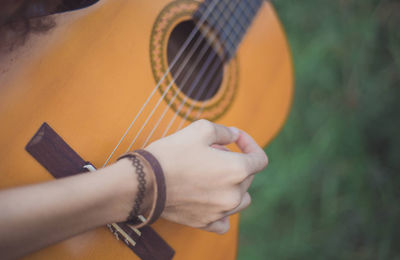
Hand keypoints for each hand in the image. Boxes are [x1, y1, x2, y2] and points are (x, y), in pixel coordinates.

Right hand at [145, 119, 267, 233]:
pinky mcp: (206, 223)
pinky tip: (213, 200)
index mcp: (236, 170)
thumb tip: (235, 136)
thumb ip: (225, 131)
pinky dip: (223, 210)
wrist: (144, 182)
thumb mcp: (200, 129)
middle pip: (248, 177)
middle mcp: (234, 194)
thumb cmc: (172, 153)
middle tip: (212, 152)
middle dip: (234, 161)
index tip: (237, 140)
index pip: (260, 159)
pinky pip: (225, 221)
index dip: (250, 145)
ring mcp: (221, 211)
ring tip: (212, 174)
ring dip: (233, 185)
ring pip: (241, 199)